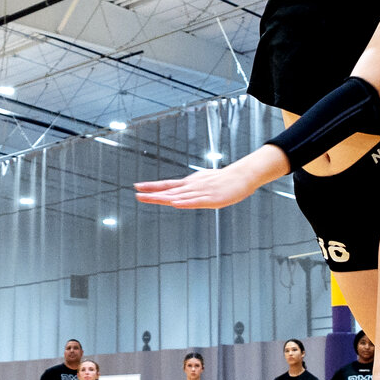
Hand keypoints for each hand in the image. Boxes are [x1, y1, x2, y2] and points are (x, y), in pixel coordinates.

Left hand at [135, 147, 285, 210]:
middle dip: (152, 194)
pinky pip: (196, 201)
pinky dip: (185, 202)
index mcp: (190, 183)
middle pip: (169, 191)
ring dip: (164, 198)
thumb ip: (192, 189)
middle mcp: (192, 186)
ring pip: (179, 196)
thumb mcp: (204, 182)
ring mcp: (201, 192)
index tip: (137, 187)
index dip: (152, 186)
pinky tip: (175, 203)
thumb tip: (180, 195)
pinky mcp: (212, 198)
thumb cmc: (224, 179)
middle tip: (136, 194)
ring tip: (149, 199)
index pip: (167, 184)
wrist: (242, 176)